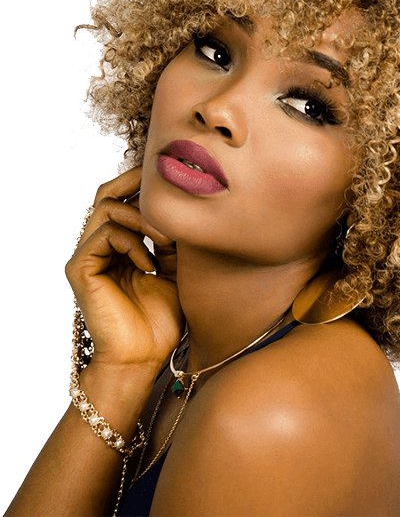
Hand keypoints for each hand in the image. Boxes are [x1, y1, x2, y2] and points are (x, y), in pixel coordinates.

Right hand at [65, 166, 183, 373]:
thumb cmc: (160, 319)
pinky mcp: (80, 268)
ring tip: (167, 241)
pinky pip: (104, 234)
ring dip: (142, 217)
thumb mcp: (176, 270)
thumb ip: (173, 240)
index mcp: (120, 244)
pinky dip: (131, 242)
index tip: (172, 178)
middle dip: (134, 181)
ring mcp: (88, 256)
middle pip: (106, 193)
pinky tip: (150, 264)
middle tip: (162, 182)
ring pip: (106, 207)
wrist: (142, 357)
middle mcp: (100, 246)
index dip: (143, 184)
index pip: (124, 199)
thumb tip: (183, 207)